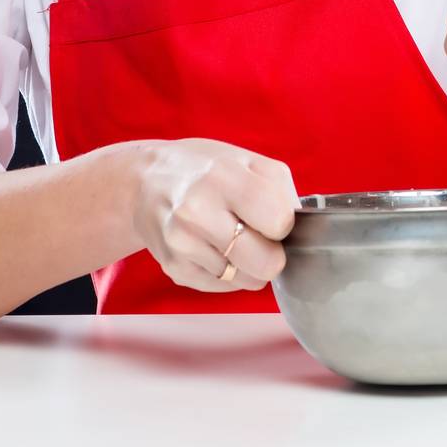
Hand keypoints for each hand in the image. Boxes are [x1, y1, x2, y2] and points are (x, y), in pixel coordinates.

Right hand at [130, 138, 299, 292]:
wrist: (146, 181)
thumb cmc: (204, 168)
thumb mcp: (246, 159)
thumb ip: (281, 191)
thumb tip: (301, 229)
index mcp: (222, 177)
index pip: (280, 222)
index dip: (285, 224)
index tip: (273, 215)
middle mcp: (197, 213)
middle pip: (266, 264)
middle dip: (273, 252)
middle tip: (260, 234)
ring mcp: (183, 245)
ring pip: (248, 281)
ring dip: (250, 264)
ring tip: (233, 236)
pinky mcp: (175, 270)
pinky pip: (225, 287)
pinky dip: (229, 272)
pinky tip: (215, 246)